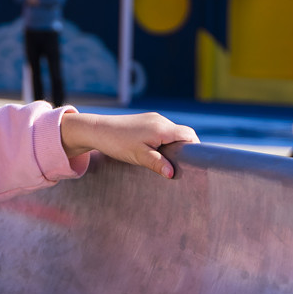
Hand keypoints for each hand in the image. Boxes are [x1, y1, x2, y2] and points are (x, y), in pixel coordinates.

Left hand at [60, 111, 197, 178]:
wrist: (98, 130)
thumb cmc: (118, 143)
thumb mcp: (139, 156)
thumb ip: (157, 163)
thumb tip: (173, 174)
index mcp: (162, 128)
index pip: (189, 135)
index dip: (195, 148)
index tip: (193, 164)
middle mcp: (160, 120)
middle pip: (182, 134)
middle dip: (184, 149)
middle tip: (180, 166)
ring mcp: (153, 119)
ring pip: (171, 133)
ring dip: (173, 146)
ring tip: (166, 161)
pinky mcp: (145, 121)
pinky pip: (162, 131)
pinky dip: (163, 141)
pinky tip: (154, 152)